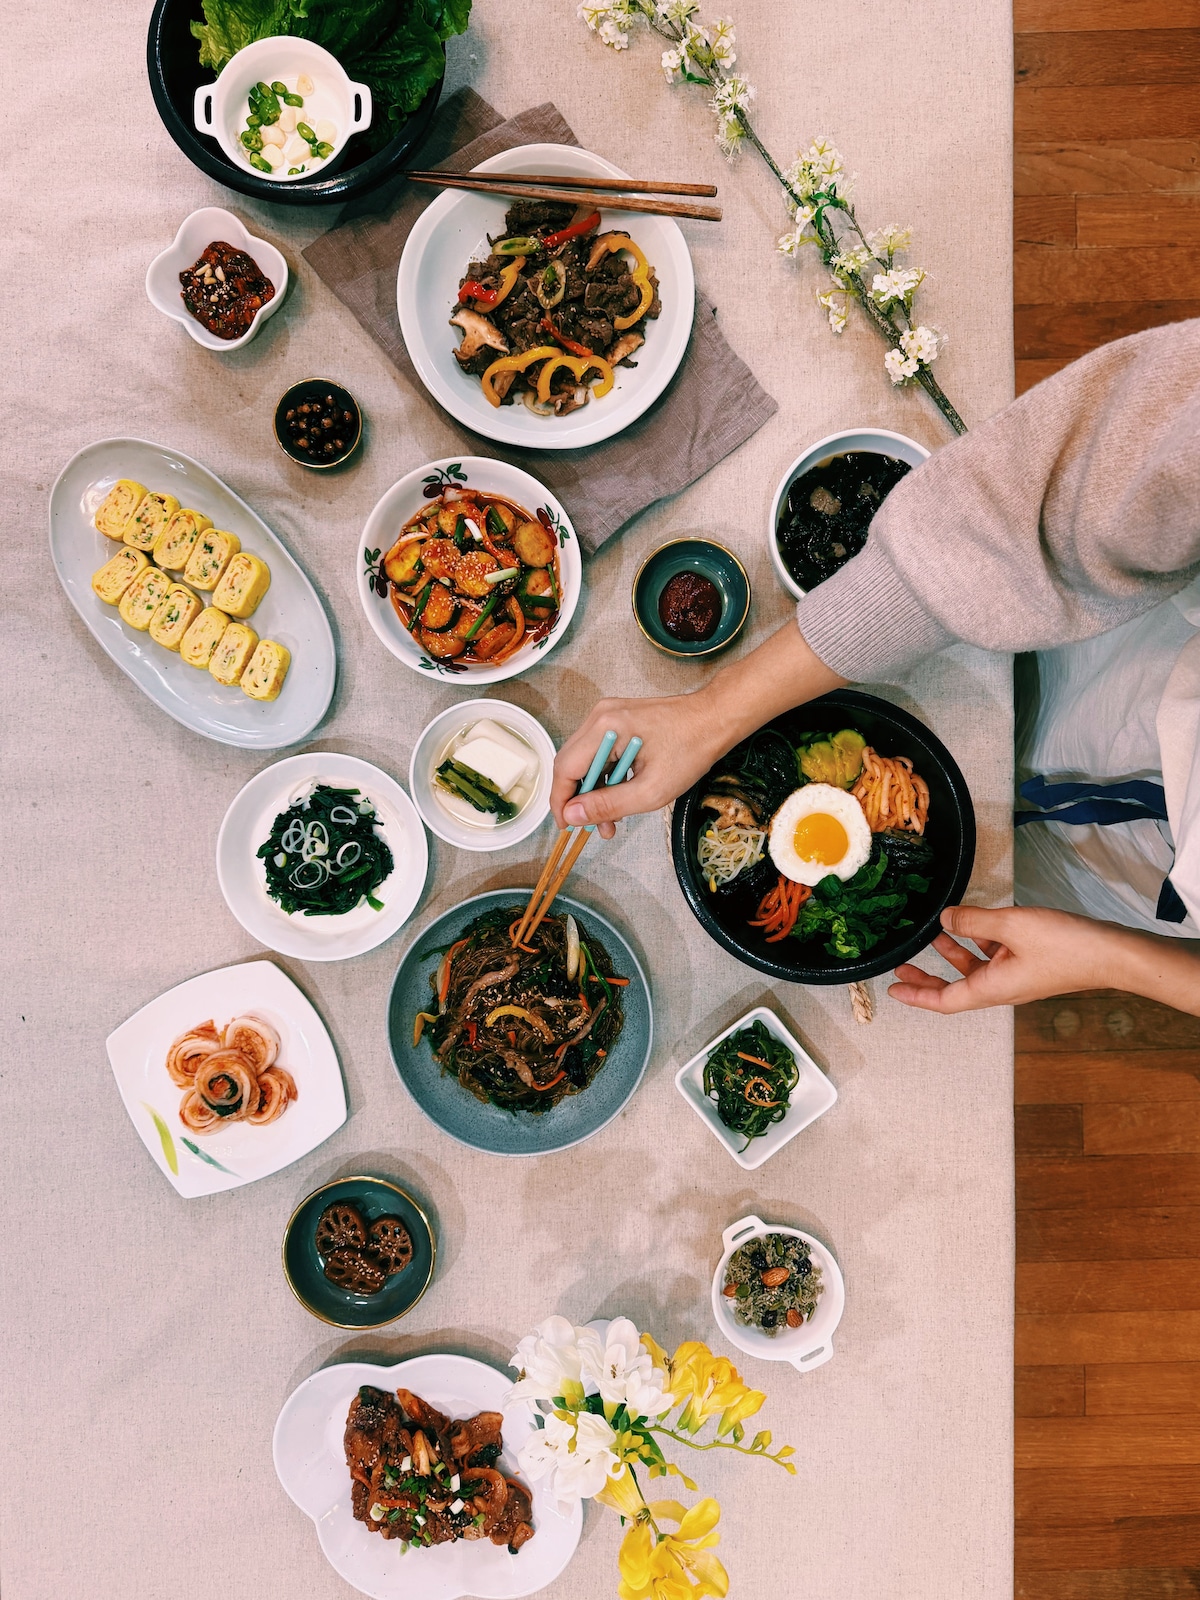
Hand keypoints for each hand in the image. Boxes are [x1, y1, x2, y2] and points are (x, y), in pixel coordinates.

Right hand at [551, 621, 845, 837]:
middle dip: (579, 800)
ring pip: (585, 760)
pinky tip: (620, 797)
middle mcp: (599, 716)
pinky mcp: (618, 719)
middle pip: (571, 764)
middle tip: (594, 827)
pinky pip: (599, 752)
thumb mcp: (651, 790)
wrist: (716, 719)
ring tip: (612, 821)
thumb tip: (571, 816)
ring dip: (595, 791)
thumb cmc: (691, 750)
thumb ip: (608, 804)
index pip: (565, 769)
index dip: (561, 802)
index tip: (568, 826)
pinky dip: (606, 777)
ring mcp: (607, 715)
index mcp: (604, 728)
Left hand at [888, 904, 1125, 1012]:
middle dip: (927, 975)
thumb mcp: (1011, 926)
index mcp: (993, 989)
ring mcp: (1017, 977)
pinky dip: (980, 942)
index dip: (917, 995)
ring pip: (975, 968)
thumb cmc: (1065, 945)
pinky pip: (995, 957)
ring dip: (953, 953)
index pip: (945, 1001)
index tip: (894, 988)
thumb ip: (973, 921)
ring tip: (933, 933)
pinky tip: (973, 922)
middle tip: (903, 962)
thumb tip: (945, 919)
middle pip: (955, 986)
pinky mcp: (1030, 964)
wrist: (1112, 954)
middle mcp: (1002, 988)